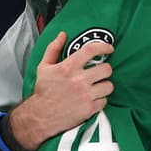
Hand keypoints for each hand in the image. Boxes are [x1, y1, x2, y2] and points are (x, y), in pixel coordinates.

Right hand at [9, 32, 113, 150]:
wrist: (41, 115)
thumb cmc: (43, 91)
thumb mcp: (44, 67)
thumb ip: (53, 49)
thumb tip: (62, 35)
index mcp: (68, 67)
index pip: (91, 50)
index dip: (104, 47)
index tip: (109, 48)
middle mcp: (78, 80)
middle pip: (106, 69)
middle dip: (105, 69)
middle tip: (101, 72)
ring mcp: (85, 95)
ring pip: (109, 85)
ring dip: (105, 85)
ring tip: (98, 86)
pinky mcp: (89, 109)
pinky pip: (105, 100)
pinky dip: (101, 99)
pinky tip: (93, 98)